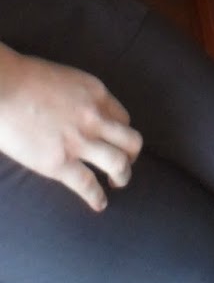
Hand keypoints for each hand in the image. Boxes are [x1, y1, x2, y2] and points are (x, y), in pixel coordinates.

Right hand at [0, 45, 141, 211]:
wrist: (4, 88)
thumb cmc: (24, 78)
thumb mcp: (66, 79)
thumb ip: (77, 97)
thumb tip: (75, 111)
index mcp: (96, 93)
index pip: (123, 118)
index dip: (121, 133)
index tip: (116, 142)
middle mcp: (95, 117)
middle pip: (131, 141)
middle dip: (131, 156)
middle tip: (124, 164)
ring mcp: (79, 141)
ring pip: (118, 164)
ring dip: (122, 177)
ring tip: (116, 184)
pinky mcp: (59, 163)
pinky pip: (88, 185)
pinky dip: (97, 197)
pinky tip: (99, 204)